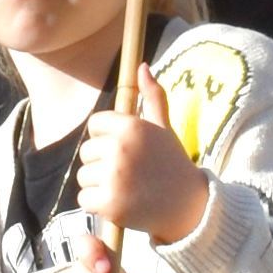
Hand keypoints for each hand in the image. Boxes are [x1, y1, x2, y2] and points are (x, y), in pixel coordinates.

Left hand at [77, 67, 212, 246]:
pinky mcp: (110, 203)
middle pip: (86, 152)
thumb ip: (152, 96)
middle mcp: (121, 149)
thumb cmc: (172, 164)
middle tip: (129, 172)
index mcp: (131, 127)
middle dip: (102, 163)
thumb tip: (142, 66)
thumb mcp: (164, 128)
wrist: (189, 207)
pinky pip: (84, 200)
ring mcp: (114, 177)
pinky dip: (98, 205)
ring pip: (83, 176)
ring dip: (99, 185)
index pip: (95, 124)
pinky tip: (121, 203)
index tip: (126, 149)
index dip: (107, 138)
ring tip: (126, 188)